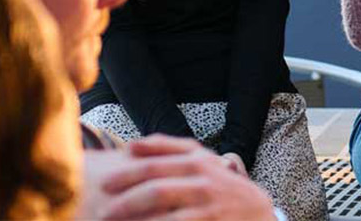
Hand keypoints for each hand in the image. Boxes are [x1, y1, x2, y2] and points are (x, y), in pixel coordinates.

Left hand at [97, 135, 275, 219]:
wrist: (257, 212)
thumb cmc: (219, 185)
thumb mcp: (201, 160)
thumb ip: (169, 149)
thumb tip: (132, 145)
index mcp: (196, 161)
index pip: (155, 163)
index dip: (127, 174)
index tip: (105, 184)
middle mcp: (203, 181)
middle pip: (155, 190)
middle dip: (125, 203)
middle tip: (103, 212)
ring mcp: (207, 206)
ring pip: (164, 215)